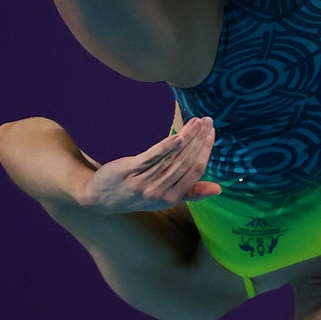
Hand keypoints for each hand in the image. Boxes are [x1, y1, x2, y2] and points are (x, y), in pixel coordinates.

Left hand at [77, 117, 222, 214]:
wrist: (101, 198)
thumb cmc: (137, 196)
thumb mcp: (164, 199)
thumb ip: (191, 192)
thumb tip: (218, 189)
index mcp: (172, 198)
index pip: (195, 171)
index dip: (205, 151)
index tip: (212, 133)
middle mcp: (160, 192)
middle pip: (186, 162)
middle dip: (199, 140)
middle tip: (208, 121)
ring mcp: (145, 181)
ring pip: (172, 157)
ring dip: (187, 137)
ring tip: (197, 121)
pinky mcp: (130, 170)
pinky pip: (152, 157)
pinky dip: (167, 147)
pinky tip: (178, 136)